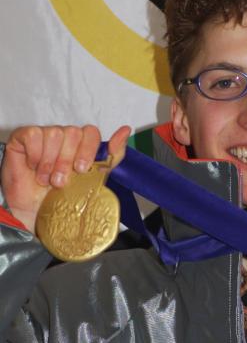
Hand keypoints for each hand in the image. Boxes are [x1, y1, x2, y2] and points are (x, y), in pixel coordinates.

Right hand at [1, 124, 130, 234]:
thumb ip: (111, 157)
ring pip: (54, 133)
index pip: (91, 132)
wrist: (36, 212)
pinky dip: (35, 155)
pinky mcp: (24, 137)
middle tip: (61, 181)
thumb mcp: (93, 180)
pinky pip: (33, 135)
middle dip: (68, 161)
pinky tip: (34, 168)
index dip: (88, 149)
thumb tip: (126, 130)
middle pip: (73, 133)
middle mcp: (63, 137)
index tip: (82, 169)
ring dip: (51, 162)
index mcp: (81, 145)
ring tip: (47, 180)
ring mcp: (44, 135)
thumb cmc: (62, 198)